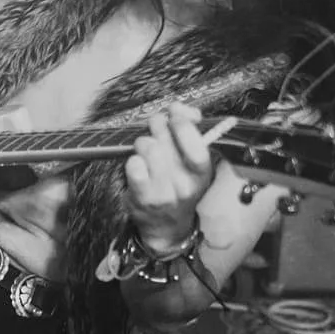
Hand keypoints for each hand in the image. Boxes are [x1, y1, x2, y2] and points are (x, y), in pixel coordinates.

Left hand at [123, 103, 214, 251]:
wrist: (166, 226)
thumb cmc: (178, 184)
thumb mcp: (192, 161)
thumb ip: (189, 129)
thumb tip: (179, 107)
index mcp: (202, 171)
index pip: (195, 140)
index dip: (181, 122)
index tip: (174, 115)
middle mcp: (186, 183)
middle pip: (164, 136)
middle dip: (157, 126)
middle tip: (156, 132)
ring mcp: (165, 192)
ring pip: (147, 146)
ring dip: (143, 143)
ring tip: (146, 153)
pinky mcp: (143, 198)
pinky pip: (133, 164)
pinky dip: (132, 161)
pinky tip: (137, 167)